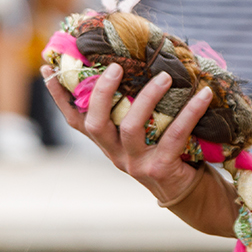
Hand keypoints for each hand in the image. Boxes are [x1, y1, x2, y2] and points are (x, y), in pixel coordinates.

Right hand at [43, 62, 214, 204]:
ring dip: (147, 97)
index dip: (59, 97)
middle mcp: (115, 155)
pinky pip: (173, 135)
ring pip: (131, 126)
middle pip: (95, 124)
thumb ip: (136, 105)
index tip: (48, 69)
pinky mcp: (160, 169)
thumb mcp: (146, 130)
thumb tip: (143, 57)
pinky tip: (203, 95)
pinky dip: (190, 112)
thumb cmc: (168, 151)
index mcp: (108, 143)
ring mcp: (135, 164)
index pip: (75, 120)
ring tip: (165, 76)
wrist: (190, 193)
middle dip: (102, 92)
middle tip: (117, 66)